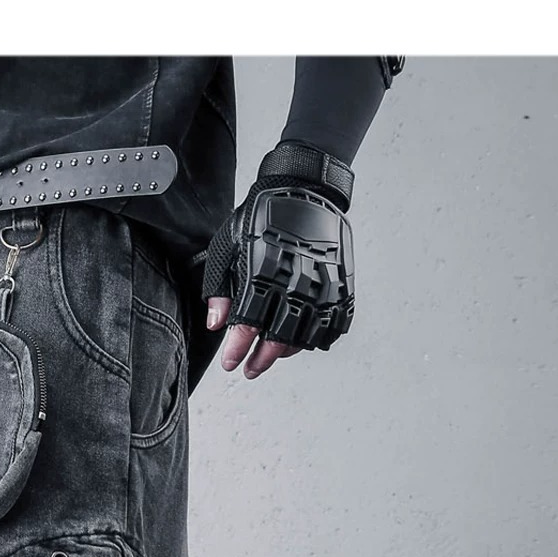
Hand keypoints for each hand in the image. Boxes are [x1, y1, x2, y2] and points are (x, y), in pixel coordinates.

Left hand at [200, 141, 357, 380]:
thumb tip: (216, 324)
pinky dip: (319, 337)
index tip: (230, 363)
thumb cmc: (260, 216)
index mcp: (263, 273)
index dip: (237, 349)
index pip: (249, 324)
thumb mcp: (227, 246)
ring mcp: (321, 284)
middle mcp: (295, 282)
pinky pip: (334, 322)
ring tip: (274, 353)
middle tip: (251, 369)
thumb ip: (219, 287)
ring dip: (288, 351)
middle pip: (279, 338)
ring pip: (307, 334)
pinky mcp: (341, 282)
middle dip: (261, 359)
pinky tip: (304, 340)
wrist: (303, 187)